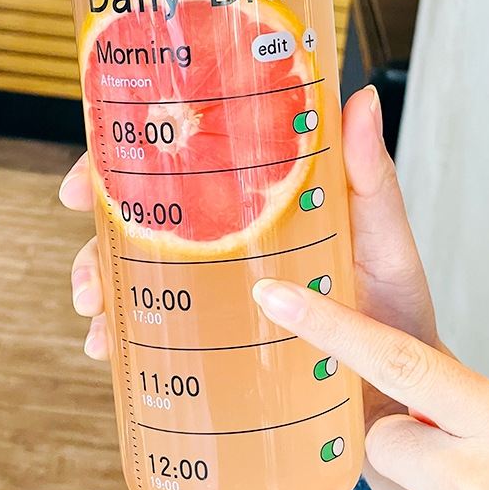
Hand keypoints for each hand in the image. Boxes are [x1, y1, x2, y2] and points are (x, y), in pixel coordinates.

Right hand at [58, 86, 449, 383]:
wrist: (403, 393)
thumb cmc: (396, 307)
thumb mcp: (383, 237)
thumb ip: (372, 176)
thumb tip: (364, 96)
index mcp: (259, 205)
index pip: (183, 169)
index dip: (124, 165)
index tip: (87, 181)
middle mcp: (232, 243)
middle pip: (145, 225)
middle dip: (98, 242)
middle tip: (86, 274)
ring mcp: (223, 294)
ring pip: (140, 279)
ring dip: (102, 291)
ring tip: (94, 319)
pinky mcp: (222, 343)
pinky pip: (160, 337)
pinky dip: (127, 342)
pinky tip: (110, 354)